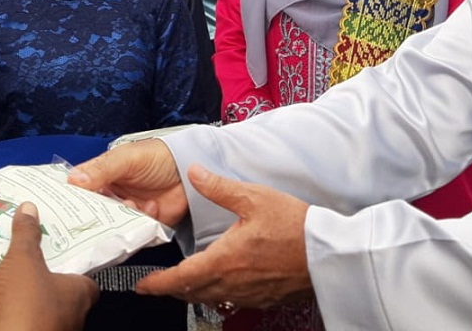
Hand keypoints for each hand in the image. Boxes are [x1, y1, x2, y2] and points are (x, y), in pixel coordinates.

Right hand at [0, 202, 97, 330]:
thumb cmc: (28, 309)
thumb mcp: (24, 262)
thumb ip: (27, 236)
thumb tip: (29, 209)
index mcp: (79, 294)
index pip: (87, 279)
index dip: (74, 267)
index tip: (58, 253)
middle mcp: (71, 318)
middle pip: (62, 296)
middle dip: (43, 283)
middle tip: (23, 264)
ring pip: (40, 314)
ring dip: (24, 302)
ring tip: (2, 283)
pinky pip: (20, 325)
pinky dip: (9, 319)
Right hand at [67, 139, 188, 226]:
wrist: (191, 170)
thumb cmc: (158, 156)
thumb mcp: (127, 158)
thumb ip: (102, 169)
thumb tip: (73, 180)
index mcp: (101, 177)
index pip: (78, 192)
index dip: (69, 202)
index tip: (61, 211)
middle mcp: (110, 197)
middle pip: (92, 215)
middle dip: (95, 216)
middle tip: (99, 215)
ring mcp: (126, 213)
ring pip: (111, 227)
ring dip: (122, 218)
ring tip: (133, 204)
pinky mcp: (143, 226)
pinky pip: (133, 235)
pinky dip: (141, 224)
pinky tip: (151, 207)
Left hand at [136, 165, 311, 309]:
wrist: (329, 253)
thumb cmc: (295, 226)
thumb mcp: (254, 198)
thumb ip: (219, 187)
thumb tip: (193, 172)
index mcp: (224, 260)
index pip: (180, 278)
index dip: (157, 284)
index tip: (142, 285)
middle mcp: (233, 283)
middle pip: (192, 293)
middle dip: (171, 289)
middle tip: (157, 284)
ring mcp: (249, 294)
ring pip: (210, 298)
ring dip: (193, 291)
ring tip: (183, 282)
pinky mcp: (264, 298)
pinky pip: (231, 299)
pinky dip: (216, 292)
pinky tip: (220, 281)